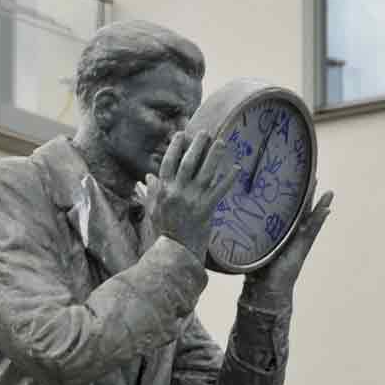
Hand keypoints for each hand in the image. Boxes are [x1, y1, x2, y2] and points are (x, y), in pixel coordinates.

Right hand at [148, 132, 237, 262]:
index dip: (175, 147)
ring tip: (222, 142)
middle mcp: (178, 192)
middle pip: (188, 163)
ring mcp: (193, 200)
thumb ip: (151, 192)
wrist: (175, 252)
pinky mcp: (206, 209)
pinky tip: (237, 167)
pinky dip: (229, 178)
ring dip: (214, 156)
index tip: (182, 134)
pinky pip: (220, 190)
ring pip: (205, 173)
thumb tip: (147, 176)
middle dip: (197, 146)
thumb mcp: (153, 210)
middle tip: (205, 133)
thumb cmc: (163, 231)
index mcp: (164, 190)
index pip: (168, 162)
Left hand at [243, 182, 332, 306]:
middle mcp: (290, 234)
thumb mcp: (249, 246)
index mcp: (278, 231)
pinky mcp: (302, 247)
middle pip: (299, 209)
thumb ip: (242, 234)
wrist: (265, 290)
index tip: (288, 175)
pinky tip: (327, 208)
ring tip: (327, 191)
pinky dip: (320, 219)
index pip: (283, 208)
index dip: (287, 193)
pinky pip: (312, 230)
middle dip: (306, 193)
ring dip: (319, 204)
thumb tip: (223, 220)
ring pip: (310, 218)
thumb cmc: (255, 269)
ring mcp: (299, 240)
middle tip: (311, 174)